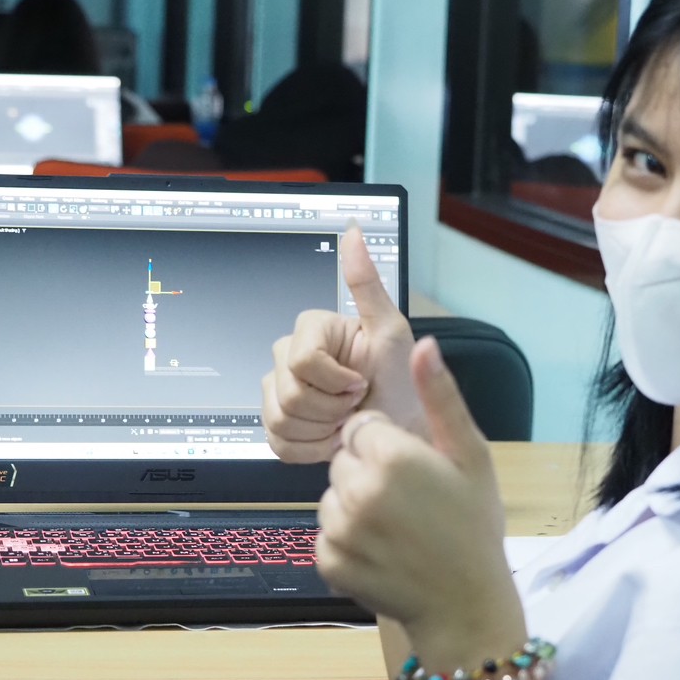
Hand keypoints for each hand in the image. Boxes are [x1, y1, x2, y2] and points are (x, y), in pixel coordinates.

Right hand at [262, 224, 423, 461]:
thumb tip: (353, 230)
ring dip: (321, 430)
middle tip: (354, 404)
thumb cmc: (402, 382)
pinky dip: (311, 449)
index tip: (360, 381)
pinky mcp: (277, 426)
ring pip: (280, 419)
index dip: (334, 380)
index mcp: (311, 330)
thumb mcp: (391, 329)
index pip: (301, 359)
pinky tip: (331, 437)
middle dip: (330, 408)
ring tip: (345, 421)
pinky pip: (277, 442)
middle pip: (288, 392)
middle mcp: (287, 356)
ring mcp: (278, 391)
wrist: (402, 432)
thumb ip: (366, 281)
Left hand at [317, 337, 524, 671]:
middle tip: (410, 502)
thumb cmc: (474, 528)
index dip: (388, 445)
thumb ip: (440, 398)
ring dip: (354, 508)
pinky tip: (382, 552)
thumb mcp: (470, 456)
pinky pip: (326, 535)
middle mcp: (358, 490)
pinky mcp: (328, 561)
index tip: (416, 471)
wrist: (465, 607)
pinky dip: (347, 543)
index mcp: (392, 457)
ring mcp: (340, 529)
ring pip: (331, 496)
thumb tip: (425, 345)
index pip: (361, 427)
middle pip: (343, 460)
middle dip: (368, 473)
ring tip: (398, 529)